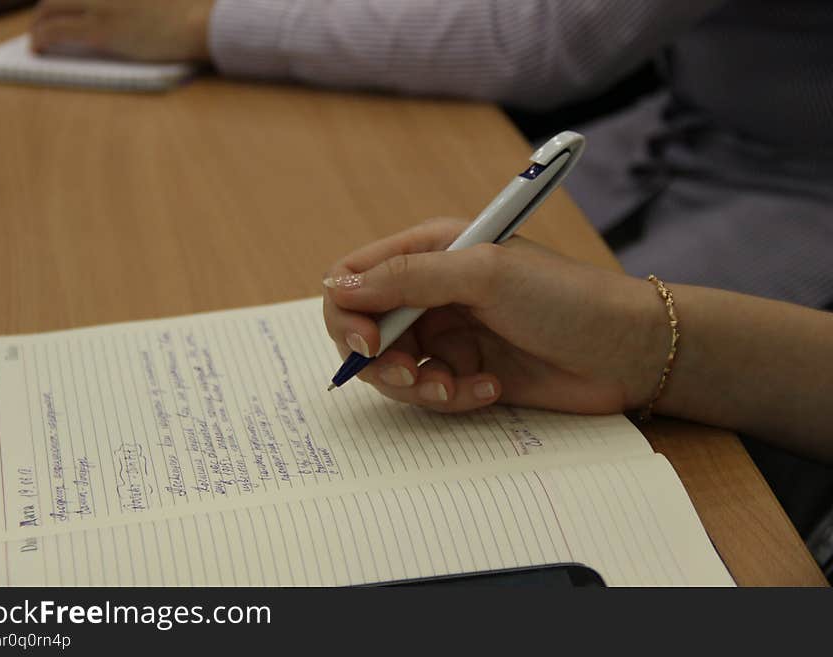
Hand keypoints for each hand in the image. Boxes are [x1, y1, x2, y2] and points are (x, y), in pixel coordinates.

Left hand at [30, 0, 214, 61]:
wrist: (201, 23)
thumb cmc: (195, 15)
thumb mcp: (164, 2)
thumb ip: (142, 5)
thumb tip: (131, 18)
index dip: (69, 4)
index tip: (67, 12)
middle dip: (45, 10)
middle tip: (43, 26)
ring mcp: (101, 6)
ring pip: (50, 7)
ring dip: (39, 24)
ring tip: (38, 40)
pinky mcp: (101, 30)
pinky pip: (58, 31)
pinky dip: (42, 38)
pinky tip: (39, 48)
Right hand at [323, 219, 670, 414]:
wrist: (628, 350)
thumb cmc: (565, 298)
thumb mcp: (483, 275)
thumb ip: (406, 279)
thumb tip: (336, 287)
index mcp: (431, 250)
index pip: (355, 276)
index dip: (348, 312)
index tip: (368, 343)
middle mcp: (432, 291)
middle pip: (366, 329)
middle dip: (380, 360)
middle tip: (408, 376)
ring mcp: (450, 334)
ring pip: (395, 368)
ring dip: (417, 385)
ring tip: (457, 387)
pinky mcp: (468, 370)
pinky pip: (433, 390)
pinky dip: (453, 396)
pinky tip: (490, 389)